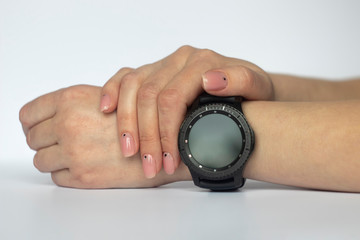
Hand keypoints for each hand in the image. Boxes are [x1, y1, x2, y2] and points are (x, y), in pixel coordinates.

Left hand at [19, 85, 189, 187]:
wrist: (166, 143)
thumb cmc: (144, 117)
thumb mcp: (106, 95)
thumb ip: (77, 100)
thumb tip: (49, 114)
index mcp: (71, 99)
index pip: (28, 114)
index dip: (32, 122)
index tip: (39, 128)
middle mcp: (68, 124)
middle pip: (32, 138)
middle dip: (45, 141)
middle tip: (62, 143)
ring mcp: (73, 152)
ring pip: (41, 160)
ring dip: (55, 159)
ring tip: (77, 156)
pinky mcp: (82, 176)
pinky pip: (57, 177)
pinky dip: (68, 174)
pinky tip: (88, 166)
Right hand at [100, 45, 273, 177]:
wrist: (247, 89)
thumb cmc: (251, 92)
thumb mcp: (256, 87)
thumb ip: (239, 80)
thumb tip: (211, 80)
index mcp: (200, 62)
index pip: (171, 99)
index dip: (165, 133)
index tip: (169, 162)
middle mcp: (178, 60)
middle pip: (149, 96)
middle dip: (146, 136)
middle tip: (149, 166)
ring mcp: (162, 65)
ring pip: (132, 88)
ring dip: (127, 122)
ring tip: (129, 152)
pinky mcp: (152, 72)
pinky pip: (125, 77)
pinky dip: (111, 91)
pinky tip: (107, 110)